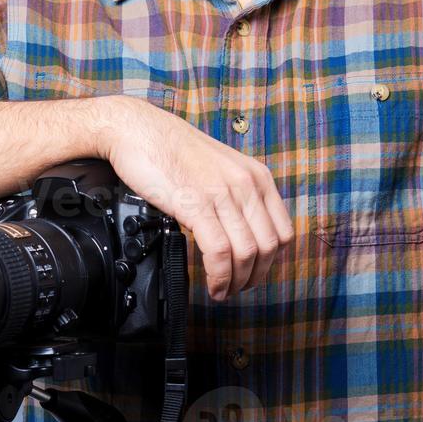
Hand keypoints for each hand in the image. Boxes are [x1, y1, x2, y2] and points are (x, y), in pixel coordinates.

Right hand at [99, 96, 293, 301]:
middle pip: (268, 247)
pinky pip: (218, 251)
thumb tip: (240, 234)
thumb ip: (236, 196)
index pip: (283, 232)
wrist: (139, 130)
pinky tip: (212, 283)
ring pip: (245, 253)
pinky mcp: (196, 203)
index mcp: (257, 177)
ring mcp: (222, 193)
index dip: (272, 262)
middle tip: (238, 289)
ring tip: (222, 290)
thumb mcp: (220, 169)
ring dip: (236, 282)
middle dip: (255, 277)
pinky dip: (218, 276)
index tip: (256, 273)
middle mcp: (246, 184)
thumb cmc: (172, 150)